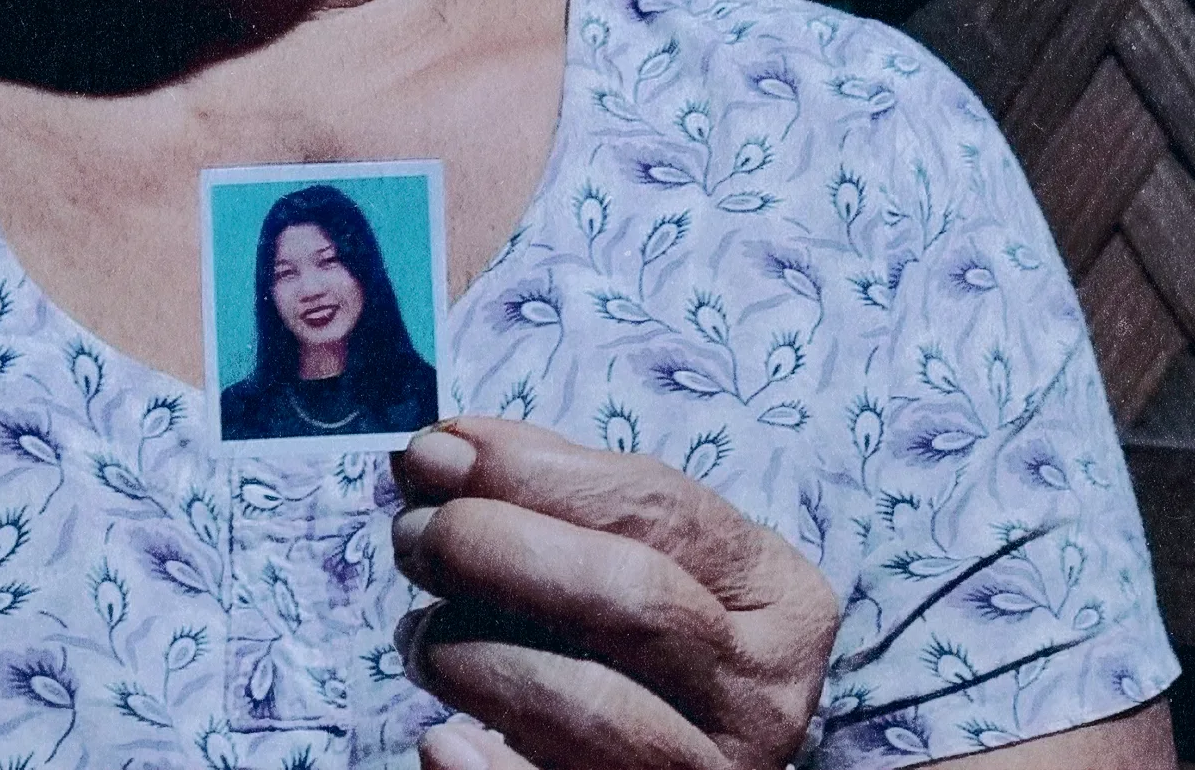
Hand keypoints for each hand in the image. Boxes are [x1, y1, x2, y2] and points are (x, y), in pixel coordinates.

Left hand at [389, 416, 839, 769]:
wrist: (661, 755)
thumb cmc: (639, 636)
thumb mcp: (636, 550)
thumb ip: (549, 492)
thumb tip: (435, 455)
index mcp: (781, 600)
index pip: (662, 511)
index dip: (536, 475)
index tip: (434, 456)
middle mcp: (765, 697)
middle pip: (632, 600)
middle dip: (499, 552)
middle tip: (414, 537)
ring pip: (594, 708)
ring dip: (477, 654)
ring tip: (422, 634)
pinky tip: (441, 737)